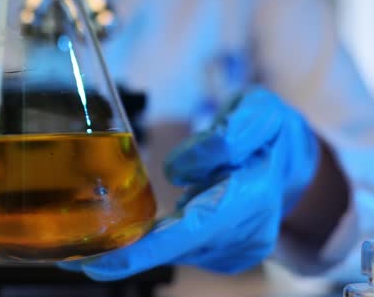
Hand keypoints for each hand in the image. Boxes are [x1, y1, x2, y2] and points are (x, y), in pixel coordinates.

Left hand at [59, 88, 319, 279]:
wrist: (294, 160)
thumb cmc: (271, 130)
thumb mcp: (259, 110)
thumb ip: (227, 133)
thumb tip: (179, 171)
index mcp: (253, 194)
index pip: (193, 227)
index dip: (147, 250)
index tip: (103, 263)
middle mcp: (247, 232)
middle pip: (178, 246)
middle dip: (130, 255)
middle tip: (80, 261)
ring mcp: (238, 249)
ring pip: (178, 246)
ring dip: (146, 240)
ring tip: (124, 223)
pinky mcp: (226, 254)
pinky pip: (183, 246)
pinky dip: (160, 239)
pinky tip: (151, 225)